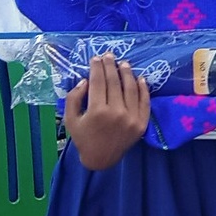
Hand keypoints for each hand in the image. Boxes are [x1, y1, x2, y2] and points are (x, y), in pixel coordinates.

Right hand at [63, 53, 149, 169]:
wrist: (101, 159)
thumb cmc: (83, 138)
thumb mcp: (70, 119)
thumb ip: (74, 98)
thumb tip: (86, 80)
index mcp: (97, 112)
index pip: (98, 82)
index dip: (97, 68)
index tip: (96, 58)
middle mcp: (116, 113)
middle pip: (114, 82)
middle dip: (111, 66)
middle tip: (109, 55)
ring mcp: (132, 118)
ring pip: (131, 88)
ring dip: (127, 73)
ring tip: (124, 63)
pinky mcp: (142, 123)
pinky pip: (144, 101)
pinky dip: (143, 88)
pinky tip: (139, 78)